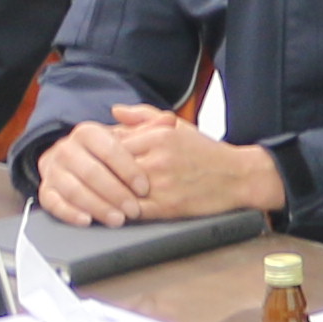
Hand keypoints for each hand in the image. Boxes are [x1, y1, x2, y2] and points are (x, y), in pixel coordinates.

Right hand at [33, 122, 144, 224]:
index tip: (144, 188)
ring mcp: (53, 170)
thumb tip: (168, 120)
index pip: (109, 149)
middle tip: (134, 210)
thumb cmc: (107, 151)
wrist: (72, 160)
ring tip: (118, 220)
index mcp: (87, 132)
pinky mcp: (45, 190)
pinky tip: (87, 221)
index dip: (128, 170)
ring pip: (74, 190)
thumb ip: (148, 127)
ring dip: (97, 206)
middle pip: (91, 172)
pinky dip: (69, 213)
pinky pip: (53, 203)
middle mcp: (66, 148)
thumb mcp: (127, 135)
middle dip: (115, 193)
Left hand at [101, 102, 283, 220]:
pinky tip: (110, 210)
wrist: (238, 176)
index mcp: (158, 136)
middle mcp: (158, 158)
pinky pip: (134, 210)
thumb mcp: (177, 126)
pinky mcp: (167, 207)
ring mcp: (162, 184)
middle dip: (97, 172)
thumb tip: (114, 110)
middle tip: (84, 178)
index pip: (113, 142)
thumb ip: (144, 116)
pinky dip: (119, 211)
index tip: (91, 157)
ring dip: (104, 193)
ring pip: (119, 189)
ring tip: (90, 195)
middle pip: (111, 165)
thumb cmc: (206, 152)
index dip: (98, 152)